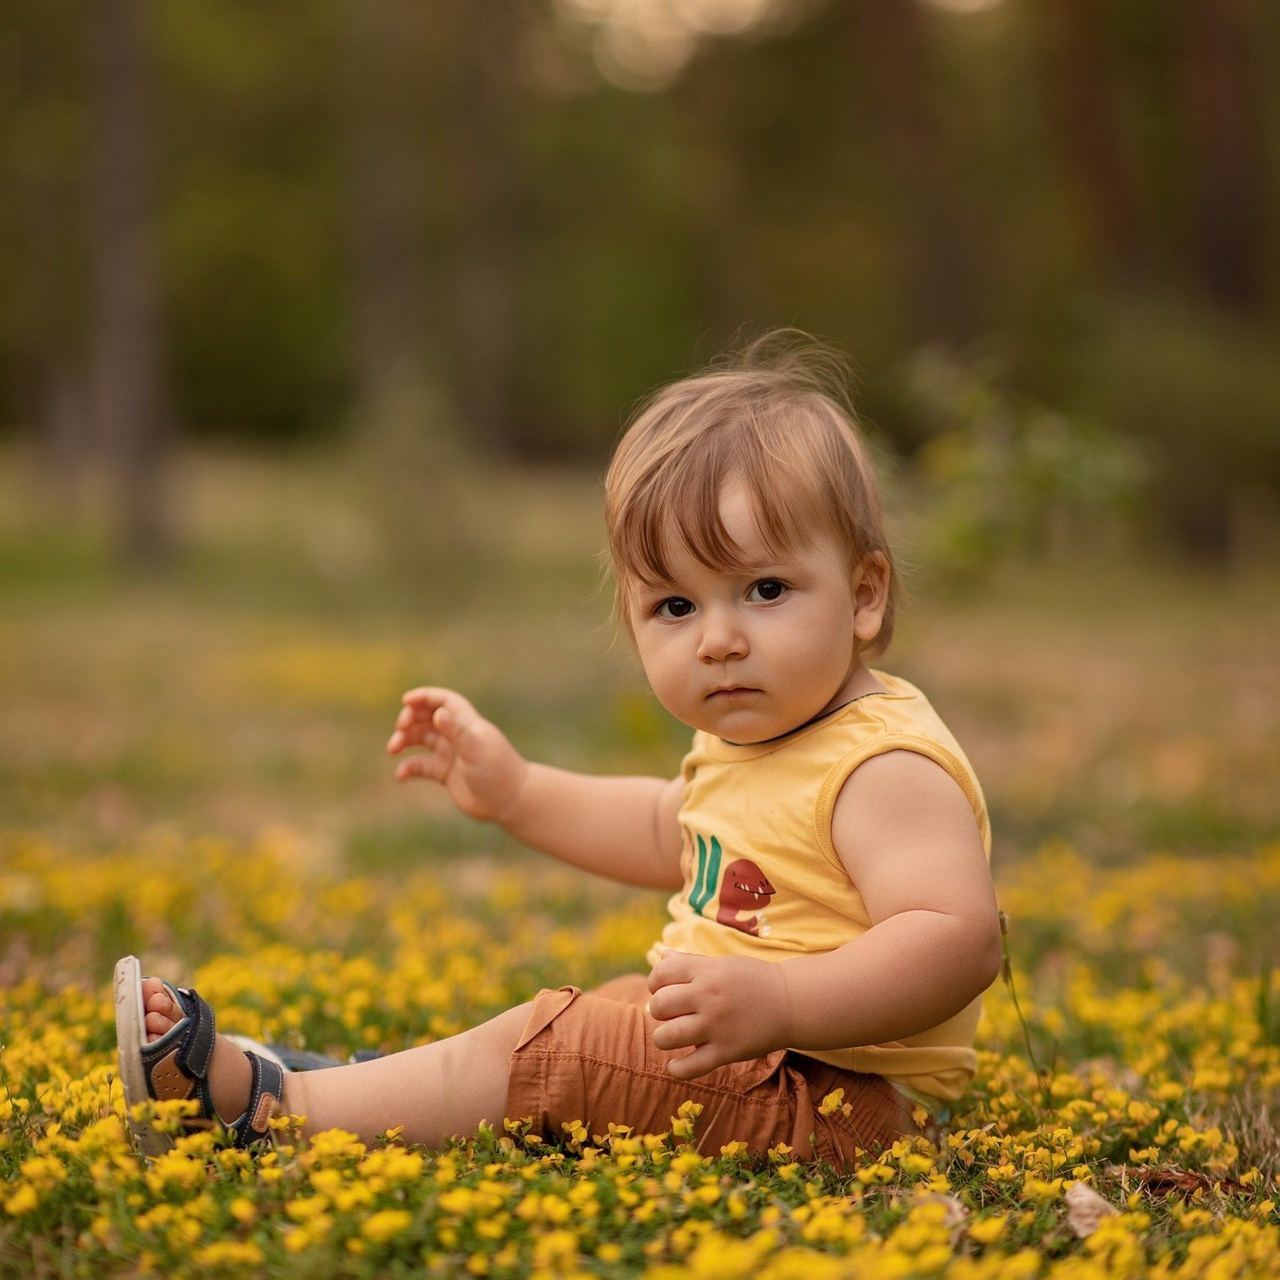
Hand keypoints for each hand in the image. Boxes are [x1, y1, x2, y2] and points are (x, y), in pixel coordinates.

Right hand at [386, 687, 526, 824]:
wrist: (509, 801)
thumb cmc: (497, 771)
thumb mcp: (475, 749)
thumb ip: (456, 731)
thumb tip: (438, 713)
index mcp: (467, 723)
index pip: (444, 701)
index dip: (425, 696)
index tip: (406, 700)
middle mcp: (457, 735)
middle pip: (428, 717)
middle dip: (410, 718)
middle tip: (401, 728)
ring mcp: (451, 754)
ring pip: (421, 739)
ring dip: (404, 740)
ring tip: (393, 748)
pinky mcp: (445, 773)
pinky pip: (421, 766)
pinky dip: (408, 767)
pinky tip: (400, 775)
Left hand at [646, 950, 789, 1079]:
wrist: (791, 1002)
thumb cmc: (753, 980)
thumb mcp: (723, 963)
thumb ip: (691, 962)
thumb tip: (662, 956)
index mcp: (707, 971)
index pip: (662, 972)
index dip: (655, 982)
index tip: (662, 988)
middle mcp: (708, 996)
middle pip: (660, 1005)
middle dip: (658, 1011)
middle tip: (670, 1014)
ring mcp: (717, 1026)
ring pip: (668, 1036)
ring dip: (663, 1038)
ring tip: (672, 1036)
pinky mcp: (727, 1052)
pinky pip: (691, 1067)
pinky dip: (677, 1069)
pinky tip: (676, 1064)